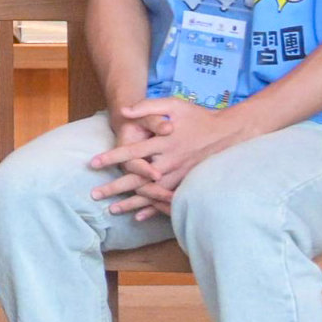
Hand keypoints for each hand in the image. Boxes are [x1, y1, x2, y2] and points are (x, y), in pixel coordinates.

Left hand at [89, 95, 240, 216]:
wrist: (228, 132)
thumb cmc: (197, 116)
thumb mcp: (173, 104)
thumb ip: (147, 107)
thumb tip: (123, 111)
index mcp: (163, 142)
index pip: (132, 152)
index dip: (111, 158)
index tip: (93, 164)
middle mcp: (170, 160)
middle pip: (138, 178)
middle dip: (115, 187)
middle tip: (94, 195)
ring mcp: (180, 174)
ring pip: (151, 192)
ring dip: (131, 202)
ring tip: (112, 210)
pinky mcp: (188, 182)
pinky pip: (168, 198)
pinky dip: (154, 209)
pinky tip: (140, 217)